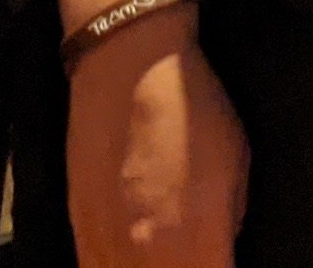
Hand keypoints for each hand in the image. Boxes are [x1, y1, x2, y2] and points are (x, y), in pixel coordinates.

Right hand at [65, 24, 247, 267]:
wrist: (126, 66)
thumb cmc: (192, 109)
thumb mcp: (236, 165)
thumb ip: (227, 222)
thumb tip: (220, 244)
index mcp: (195, 246)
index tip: (222, 259)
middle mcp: (144, 260)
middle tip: (196, 252)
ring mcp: (102, 248)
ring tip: (166, 251)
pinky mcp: (76, 230)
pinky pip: (95, 267)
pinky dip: (116, 264)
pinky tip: (132, 252)